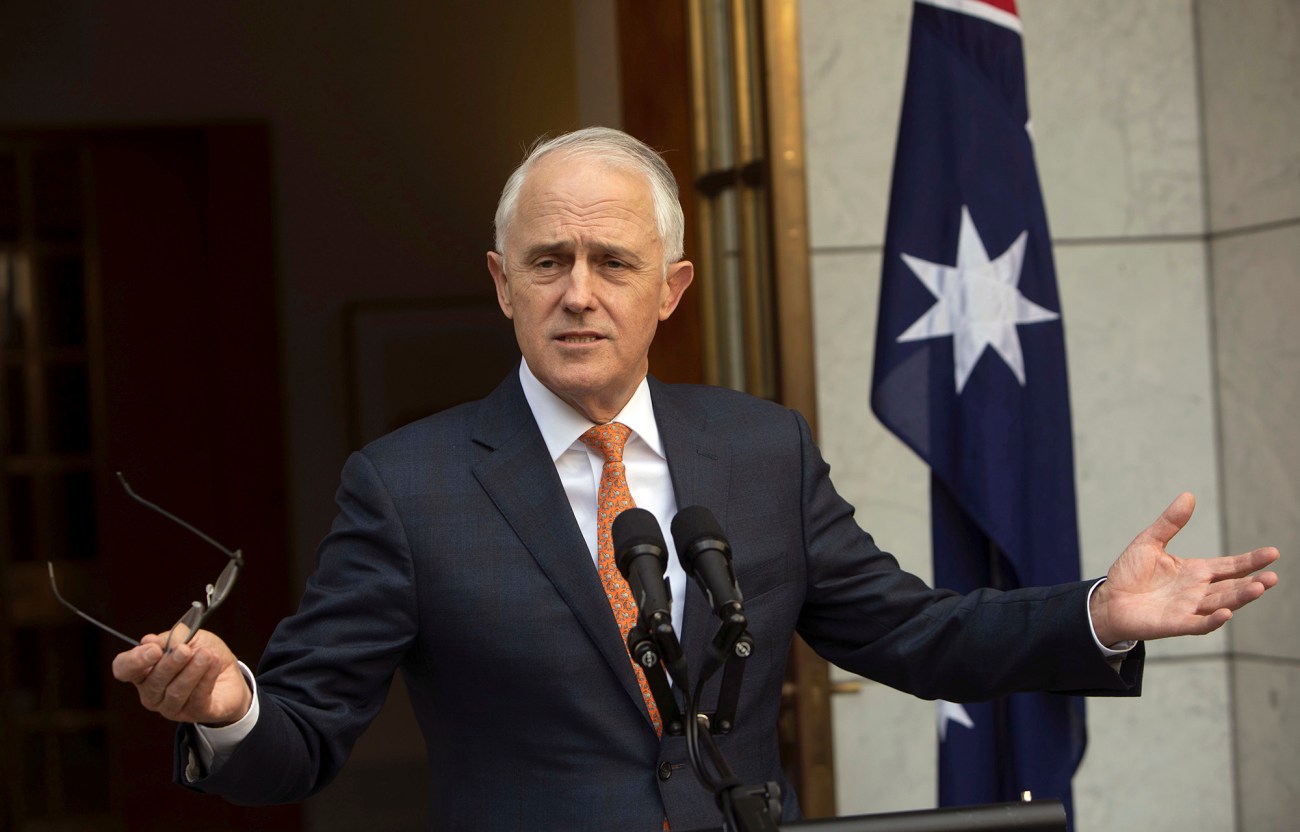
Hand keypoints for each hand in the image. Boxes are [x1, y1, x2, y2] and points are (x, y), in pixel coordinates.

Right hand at [112, 629, 251, 726]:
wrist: (232, 673)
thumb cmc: (202, 653)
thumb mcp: (189, 638)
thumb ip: (170, 639)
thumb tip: (148, 640)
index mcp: (144, 671)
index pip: (124, 669)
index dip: (134, 661)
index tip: (155, 650)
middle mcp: (153, 693)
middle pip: (152, 683)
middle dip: (169, 665)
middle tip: (184, 650)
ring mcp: (172, 708)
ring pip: (175, 693)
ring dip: (191, 672)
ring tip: (206, 655)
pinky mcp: (196, 714)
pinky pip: (197, 699)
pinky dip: (206, 679)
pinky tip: (214, 663)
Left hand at [1090, 492, 1279, 645]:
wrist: (1108, 600)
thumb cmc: (1130, 573)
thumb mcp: (1149, 542)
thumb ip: (1170, 522)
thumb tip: (1188, 495)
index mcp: (1195, 572)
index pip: (1229, 566)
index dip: (1250, 561)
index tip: (1272, 553)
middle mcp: (1197, 591)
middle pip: (1232, 587)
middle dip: (1253, 582)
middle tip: (1273, 576)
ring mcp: (1188, 609)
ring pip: (1221, 604)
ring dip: (1240, 598)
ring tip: (1259, 588)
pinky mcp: (1175, 624)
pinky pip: (1198, 624)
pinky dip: (1212, 620)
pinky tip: (1226, 613)